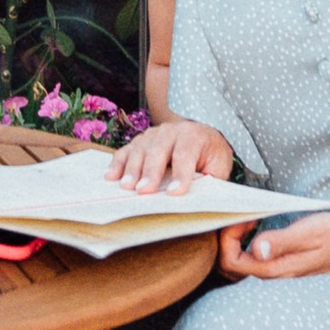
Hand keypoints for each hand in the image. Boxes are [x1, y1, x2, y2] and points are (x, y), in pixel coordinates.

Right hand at [108, 118, 235, 196]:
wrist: (203, 138)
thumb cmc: (210, 157)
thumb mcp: (218, 167)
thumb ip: (210, 179)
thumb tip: (200, 198)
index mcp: (195, 136)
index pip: (185, 154)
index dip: (180, 174)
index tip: (174, 193)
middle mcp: (172, 131)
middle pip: (158, 150)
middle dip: (151, 172)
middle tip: (143, 190)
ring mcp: (153, 134)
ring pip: (140, 149)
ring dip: (132, 169)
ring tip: (127, 187)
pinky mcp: (140, 141)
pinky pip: (126, 151)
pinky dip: (117, 164)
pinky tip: (111, 177)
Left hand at [220, 210, 329, 279]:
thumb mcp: (309, 232)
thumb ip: (282, 241)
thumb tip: (257, 249)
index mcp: (276, 269)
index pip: (231, 262)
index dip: (228, 239)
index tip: (244, 218)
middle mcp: (272, 276)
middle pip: (230, 266)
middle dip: (227, 240)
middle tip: (244, 217)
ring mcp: (276, 273)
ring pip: (240, 264)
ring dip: (236, 242)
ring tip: (249, 220)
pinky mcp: (279, 267)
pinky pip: (251, 260)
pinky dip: (245, 244)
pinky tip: (257, 227)